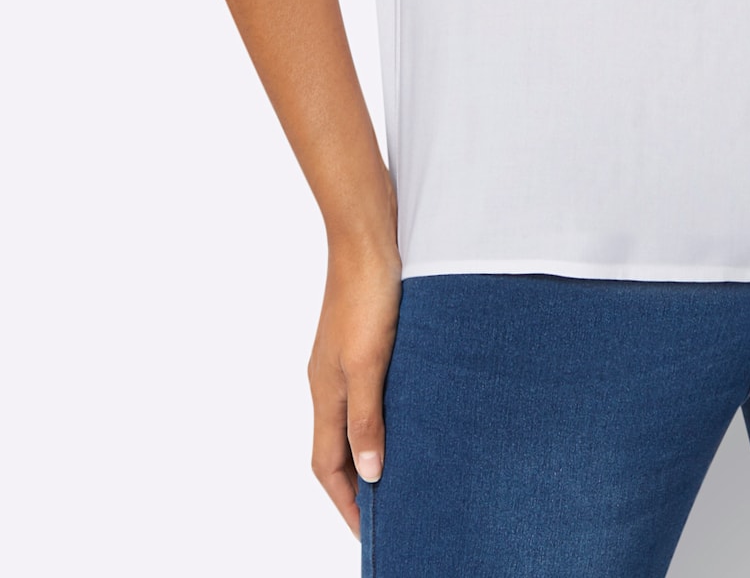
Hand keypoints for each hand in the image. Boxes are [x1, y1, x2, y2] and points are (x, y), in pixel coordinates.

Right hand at [306, 236, 401, 539]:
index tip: (369, 533)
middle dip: (357, 485)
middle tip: (389, 512)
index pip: (328, 466)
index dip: (346, 502)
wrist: (367, 232)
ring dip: (371, 448)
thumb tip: (371, 474)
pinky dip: (381, 414)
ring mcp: (343, 358)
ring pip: (352, 419)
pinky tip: (409, 412)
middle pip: (337, 448)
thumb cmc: (367, 291)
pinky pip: (367, 391)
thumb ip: (367, 417)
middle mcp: (329, 380)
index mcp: (325, 392)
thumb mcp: (369, 360)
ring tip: (403, 472)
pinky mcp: (363, 338)